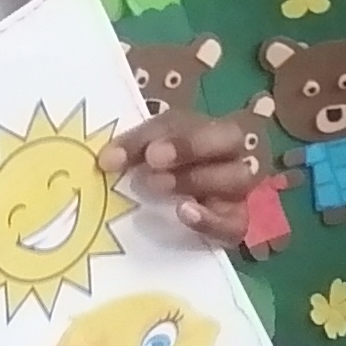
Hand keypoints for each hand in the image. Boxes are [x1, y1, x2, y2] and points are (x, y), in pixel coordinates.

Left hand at [102, 111, 279, 246]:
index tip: (146, 153)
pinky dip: (210, 219)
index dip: (171, 133)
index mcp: (204, 127)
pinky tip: (184, 213)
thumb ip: (130, 150)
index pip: (194, 121)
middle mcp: (229, 154)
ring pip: (237, 177)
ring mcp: (236, 190)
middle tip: (152, 162)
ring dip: (197, 179)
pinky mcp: (234, 224)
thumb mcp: (144, 153)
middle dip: (190, 147)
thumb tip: (107, 160)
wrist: (164, 219)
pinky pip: (234, 224)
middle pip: (230, 138)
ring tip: (159, 187)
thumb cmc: (156, 174)